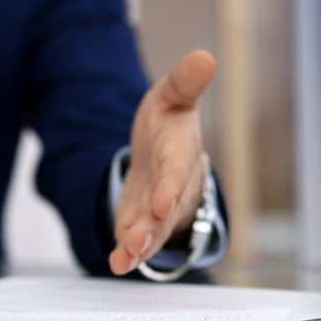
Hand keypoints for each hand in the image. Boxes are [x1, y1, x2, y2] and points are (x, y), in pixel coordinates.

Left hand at [110, 51, 215, 274]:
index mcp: (179, 153)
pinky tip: (116, 264)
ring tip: (125, 258)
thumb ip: (184, 82)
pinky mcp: (140, 221)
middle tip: (138, 238)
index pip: (176, 172)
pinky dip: (127, 254)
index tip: (160, 201)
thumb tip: (204, 56)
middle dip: (152, 226)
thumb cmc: (167, 122)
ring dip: (139, 246)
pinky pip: (136, 240)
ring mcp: (157, 208)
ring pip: (152, 231)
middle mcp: (173, 186)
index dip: (169, 187)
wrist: (161, 148)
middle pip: (164, 210)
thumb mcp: (171, 95)